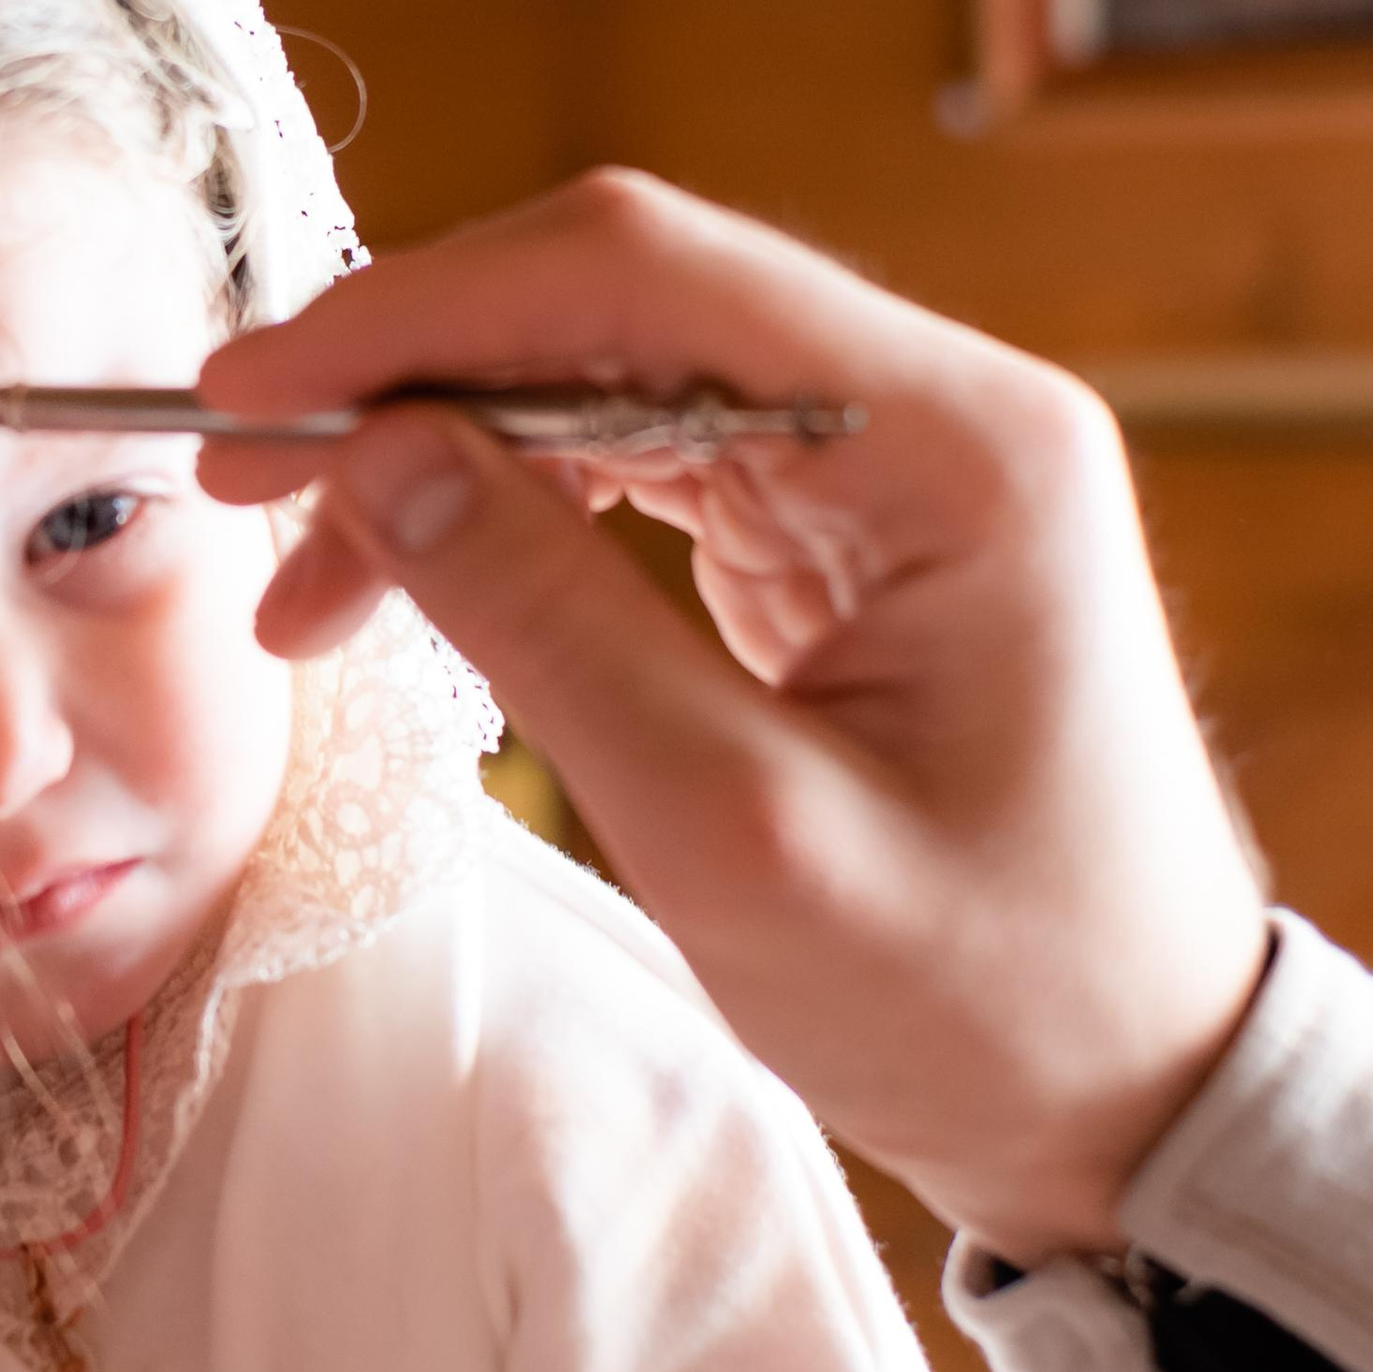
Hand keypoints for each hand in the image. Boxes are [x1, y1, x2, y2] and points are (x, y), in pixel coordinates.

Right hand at [198, 169, 1268, 1258]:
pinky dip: (509, 510)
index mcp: (960, 445)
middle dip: (412, 374)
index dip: (425, 311)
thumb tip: (376, 460)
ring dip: (442, 449)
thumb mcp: (741, 836)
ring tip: (302, 576)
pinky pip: (643, 463)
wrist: (1137, 1095)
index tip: (256, 393)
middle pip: (619, 301)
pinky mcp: (849, 536)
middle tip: (235, 474)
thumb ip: (551, 630)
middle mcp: (937, 414)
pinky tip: (408, 579)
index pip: (645, 277)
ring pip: (611, 377)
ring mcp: (895, 468)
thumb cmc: (985, 998)